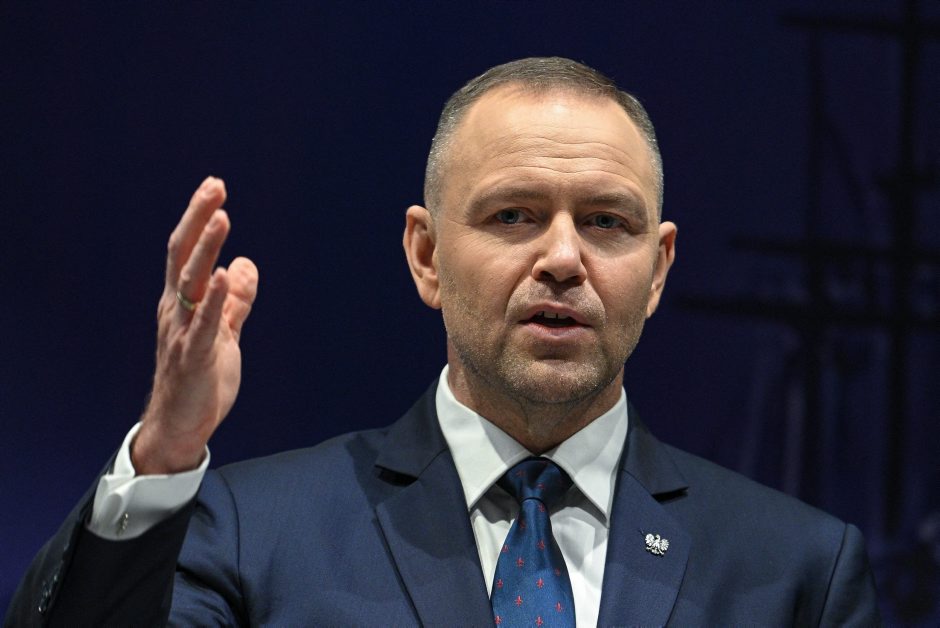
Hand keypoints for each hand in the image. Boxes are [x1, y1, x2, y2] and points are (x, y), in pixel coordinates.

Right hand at [132, 177, 258, 473]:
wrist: (179, 427)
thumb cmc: (199, 379)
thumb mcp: (224, 332)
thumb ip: (235, 300)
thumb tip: (245, 263)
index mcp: (182, 303)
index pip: (187, 251)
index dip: (199, 218)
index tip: (214, 186)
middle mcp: (176, 311)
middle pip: (183, 256)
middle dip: (199, 219)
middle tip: (215, 186)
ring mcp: (181, 333)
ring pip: (191, 283)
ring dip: (206, 249)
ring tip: (222, 217)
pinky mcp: (193, 358)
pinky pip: (203, 324)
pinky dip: (214, 299)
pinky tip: (223, 274)